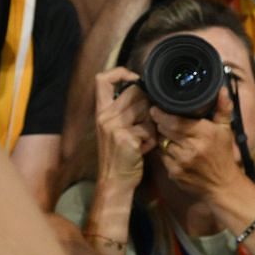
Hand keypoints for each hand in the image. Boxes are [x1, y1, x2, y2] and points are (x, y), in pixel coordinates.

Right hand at [93, 68, 153, 187]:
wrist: (115, 181)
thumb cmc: (120, 155)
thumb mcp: (115, 128)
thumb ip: (125, 109)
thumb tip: (146, 92)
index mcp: (102, 111)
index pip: (102, 79)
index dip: (120, 72)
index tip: (133, 80)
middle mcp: (105, 116)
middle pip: (136, 92)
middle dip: (147, 107)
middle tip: (142, 126)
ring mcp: (114, 126)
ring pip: (146, 109)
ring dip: (151, 125)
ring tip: (142, 139)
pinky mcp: (126, 138)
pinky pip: (150, 129)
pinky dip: (152, 140)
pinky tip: (143, 150)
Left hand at [150, 90, 246, 200]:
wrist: (222, 185)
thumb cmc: (223, 155)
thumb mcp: (226, 130)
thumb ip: (222, 108)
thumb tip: (221, 89)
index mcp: (204, 134)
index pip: (175, 121)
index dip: (162, 114)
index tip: (155, 108)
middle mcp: (191, 147)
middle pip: (165, 130)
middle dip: (160, 123)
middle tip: (158, 117)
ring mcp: (181, 162)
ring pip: (162, 143)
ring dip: (161, 137)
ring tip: (166, 133)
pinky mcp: (174, 173)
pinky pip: (162, 157)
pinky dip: (164, 151)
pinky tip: (171, 149)